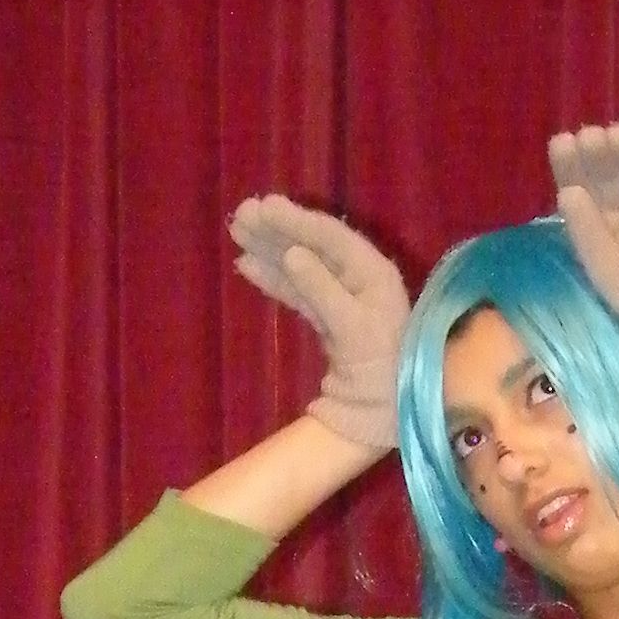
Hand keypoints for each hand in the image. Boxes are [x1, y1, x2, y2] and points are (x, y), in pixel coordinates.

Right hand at [228, 194, 410, 455]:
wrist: (381, 412)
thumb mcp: (352, 328)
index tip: (266, 206)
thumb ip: (321, 289)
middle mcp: (358, 278)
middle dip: (278, 230)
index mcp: (373, 272)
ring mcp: (341, 297)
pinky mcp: (326, 319)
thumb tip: (291, 254)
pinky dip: (272, 279)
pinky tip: (247, 265)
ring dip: (269, 249)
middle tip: (243, 213)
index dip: (297, 220)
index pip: (331, 236)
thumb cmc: (379, 367)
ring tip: (238, 232)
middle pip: (313, 246)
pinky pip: (297, 291)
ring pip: (301, 266)